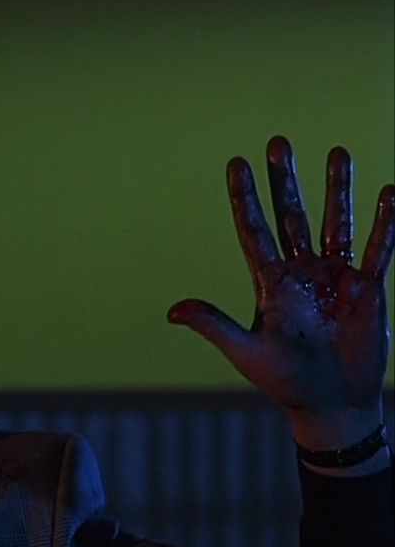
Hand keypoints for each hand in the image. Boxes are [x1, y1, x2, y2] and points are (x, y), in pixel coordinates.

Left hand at [168, 136, 393, 449]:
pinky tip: (389, 191)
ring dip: (337, 189)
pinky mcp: (367, 287)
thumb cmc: (284, 381)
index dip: (245, 198)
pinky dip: (385, 222)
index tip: (236, 162)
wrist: (330, 404)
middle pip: (291, 214)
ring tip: (337, 152)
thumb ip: (214, 325)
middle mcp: (300, 271)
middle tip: (279, 142)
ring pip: (335, 221)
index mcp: (269, 282)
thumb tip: (172, 311)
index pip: (253, 230)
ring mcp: (334, 276)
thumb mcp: (246, 351)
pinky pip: (378, 248)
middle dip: (286, 180)